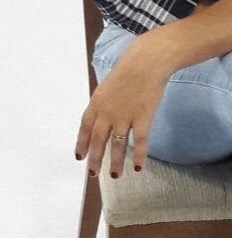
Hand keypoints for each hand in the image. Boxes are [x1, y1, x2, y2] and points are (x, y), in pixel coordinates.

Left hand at [74, 35, 170, 177]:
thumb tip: (103, 117)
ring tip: (115, 175)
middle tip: (93, 173)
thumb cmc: (130, 69)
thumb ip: (104, 102)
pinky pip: (140, 142)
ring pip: (117, 145)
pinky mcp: (142, 118)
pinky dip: (140, 156)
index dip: (82, 144)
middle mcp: (107, 112)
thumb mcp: (108, 85)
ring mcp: (124, 116)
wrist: (147, 62)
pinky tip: (139, 167)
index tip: (80, 157)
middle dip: (95, 159)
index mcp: (97, 102)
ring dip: (116, 162)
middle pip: (98, 140)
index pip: (85, 128)